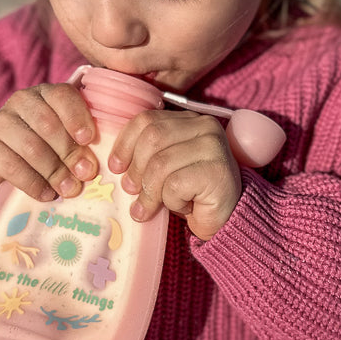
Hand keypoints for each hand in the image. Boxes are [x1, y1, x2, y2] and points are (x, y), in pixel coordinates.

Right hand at [0, 83, 97, 198]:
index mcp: (46, 94)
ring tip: (69, 189)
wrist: (1, 160)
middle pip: (48, 125)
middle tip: (85, 174)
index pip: (62, 96)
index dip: (77, 117)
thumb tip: (90, 167)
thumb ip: (78, 144)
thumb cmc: (43, 146)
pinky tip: (47, 194)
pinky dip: (34, 183)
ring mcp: (0, 122)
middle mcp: (21, 101)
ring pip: (32, 147)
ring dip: (54, 171)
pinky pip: (13, 166)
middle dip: (70, 152)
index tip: (89, 139)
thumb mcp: (62, 139)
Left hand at [108, 110, 240, 240]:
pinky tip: (183, 207)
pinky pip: (175, 185)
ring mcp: (214, 147)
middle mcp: (205, 126)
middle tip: (131, 191)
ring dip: (150, 192)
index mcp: (189, 119)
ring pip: (160, 164)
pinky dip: (171, 201)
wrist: (226, 220)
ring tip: (150, 207)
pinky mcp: (217, 172)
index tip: (115, 166)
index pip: (147, 119)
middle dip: (136, 169)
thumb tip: (115, 162)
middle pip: (152, 138)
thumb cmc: (190, 193)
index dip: (125, 143)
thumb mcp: (165, 166)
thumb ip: (147, 154)